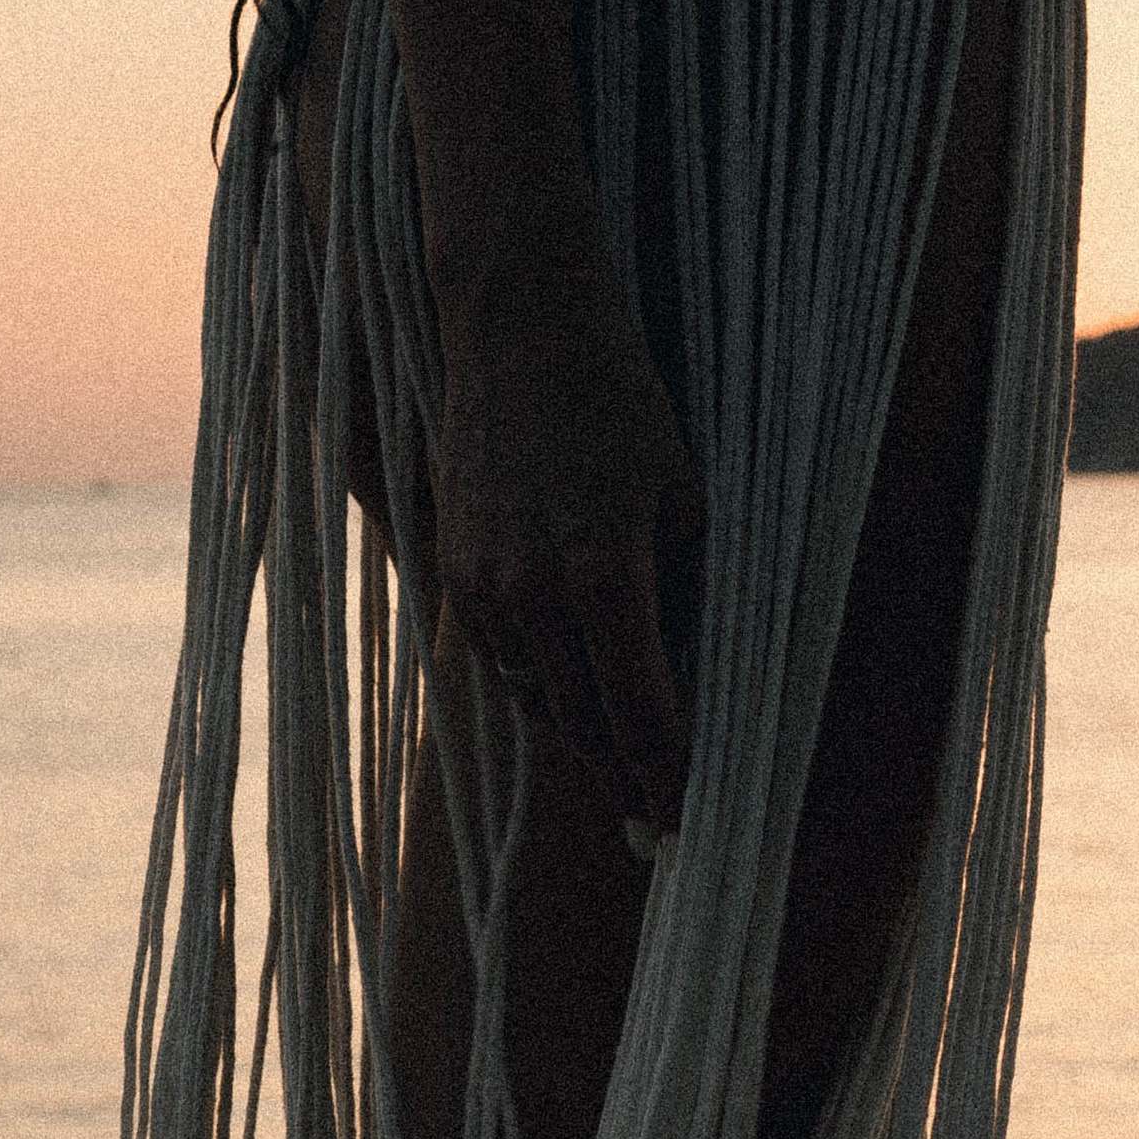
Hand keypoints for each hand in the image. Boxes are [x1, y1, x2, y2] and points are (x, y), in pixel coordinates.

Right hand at [433, 218, 705, 838]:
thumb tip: (678, 673)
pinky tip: (569, 694)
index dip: (668, 772)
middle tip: (656, 816)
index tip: (688, 814)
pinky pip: (501, 657)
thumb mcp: (684, 497)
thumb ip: (681, 595)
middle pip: (582, 724)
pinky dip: (537, 682)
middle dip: (623, 774)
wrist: (518, 322)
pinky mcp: (450, 567)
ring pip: (535, 697)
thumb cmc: (620, 400)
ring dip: (578, 735)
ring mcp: (482, 584)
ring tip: (620, 764)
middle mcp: (534, 593)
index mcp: (606, 577)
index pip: (643, 712)